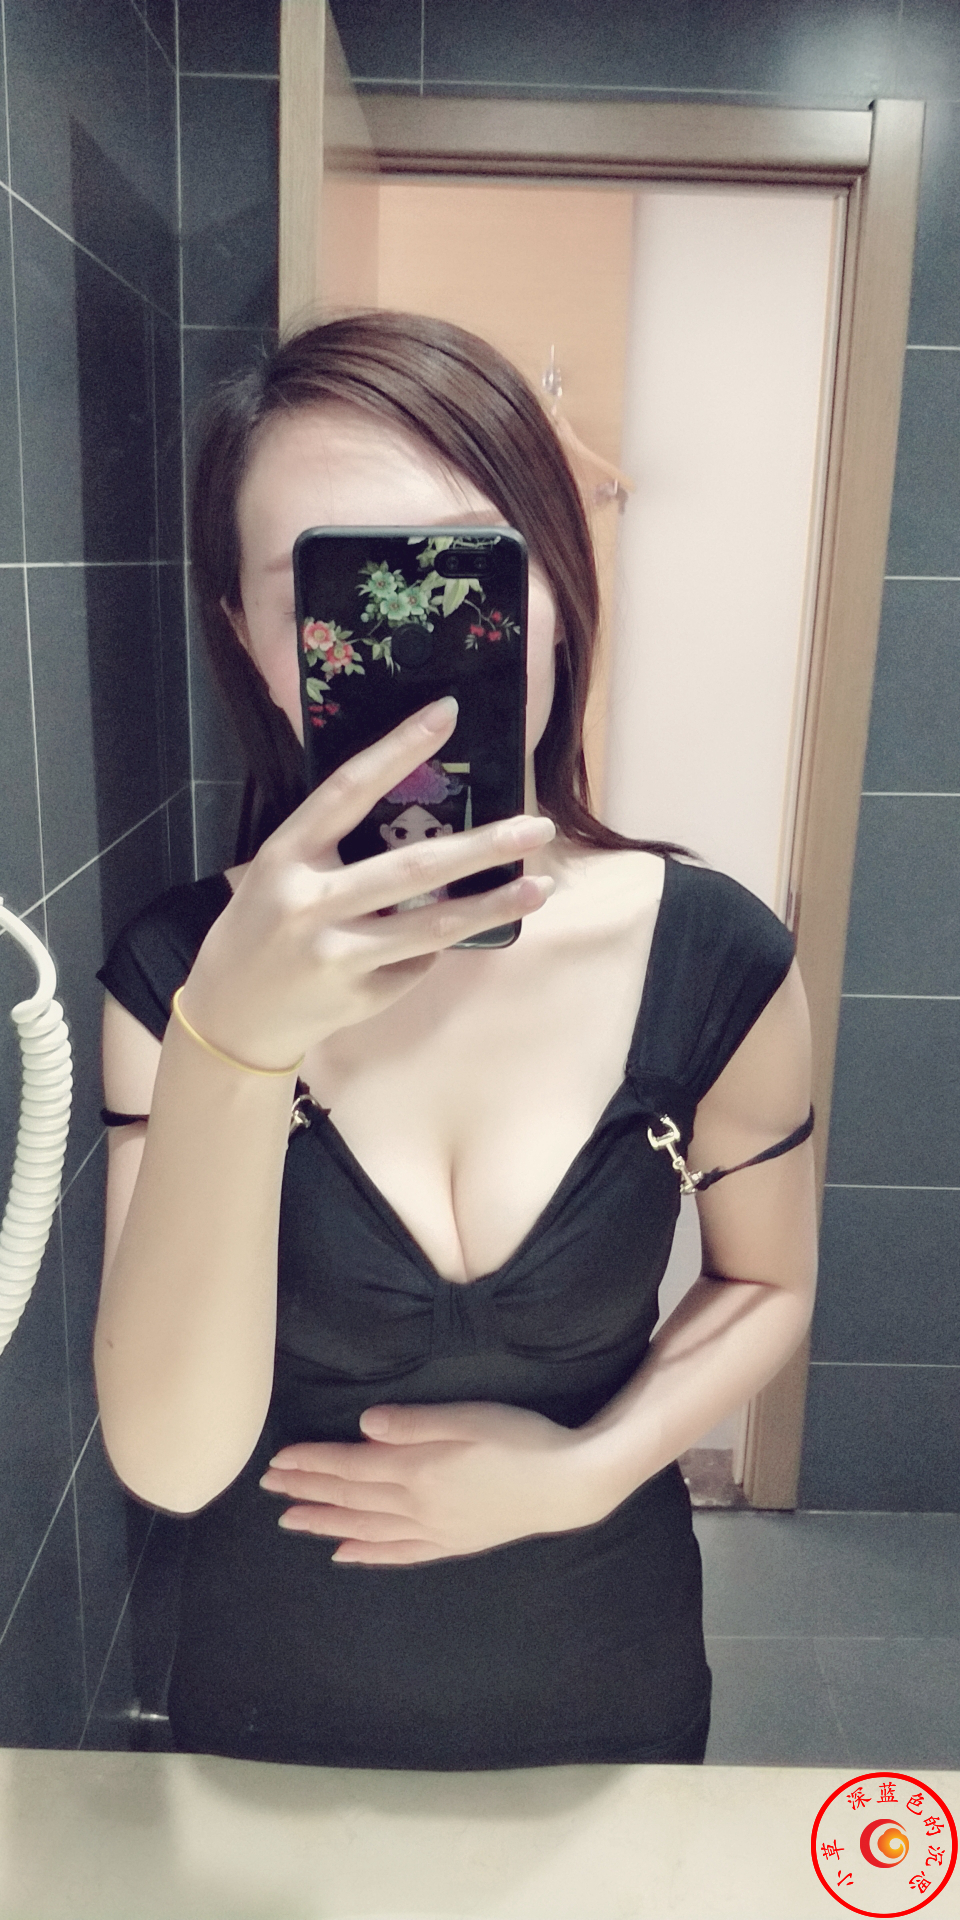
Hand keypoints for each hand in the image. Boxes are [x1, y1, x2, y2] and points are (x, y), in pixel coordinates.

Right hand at [178, 698, 555, 1069]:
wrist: (232, 1015)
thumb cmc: (262, 927)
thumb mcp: (281, 873)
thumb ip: (337, 849)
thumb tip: (430, 819)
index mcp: (285, 855)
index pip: (348, 790)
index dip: (398, 749)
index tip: (447, 714)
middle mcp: (309, 903)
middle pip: (413, 868)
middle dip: (483, 846)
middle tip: (537, 826)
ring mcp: (336, 954)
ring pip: (432, 927)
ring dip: (493, 905)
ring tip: (540, 886)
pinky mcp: (359, 994)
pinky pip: (417, 962)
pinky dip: (435, 947)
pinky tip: (444, 938)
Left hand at [258, 1402, 605, 1564]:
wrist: (570, 1485)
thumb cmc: (523, 1439)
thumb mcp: (468, 1416)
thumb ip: (414, 1423)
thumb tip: (363, 1426)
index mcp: (418, 1470)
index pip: (350, 1467)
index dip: (312, 1463)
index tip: (277, 1461)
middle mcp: (418, 1506)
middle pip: (351, 1498)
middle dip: (308, 1491)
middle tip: (269, 1488)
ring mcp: (435, 1530)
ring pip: (366, 1528)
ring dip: (326, 1523)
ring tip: (292, 1521)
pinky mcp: (453, 1543)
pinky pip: (399, 1553)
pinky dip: (368, 1553)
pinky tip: (345, 1554)